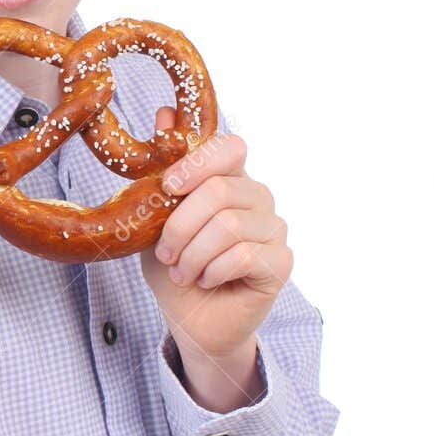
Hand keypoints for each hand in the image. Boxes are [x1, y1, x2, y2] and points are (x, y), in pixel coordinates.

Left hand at [141, 109, 291, 378]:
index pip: (230, 148)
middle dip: (180, 226)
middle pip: (221, 190)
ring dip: (192, 255)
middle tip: (165, 252)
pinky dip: (212, 272)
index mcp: (229, 180)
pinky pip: (244, 256)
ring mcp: (274, 229)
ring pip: (229, 226)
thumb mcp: (155, 219)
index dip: (197, 164)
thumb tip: (165, 113)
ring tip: (182, 272)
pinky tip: (206, 281)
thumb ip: (162, 172)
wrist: (190, 321)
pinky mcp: (281, 262)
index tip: (167, 188)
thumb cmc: (174, 268)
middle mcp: (258, 198)